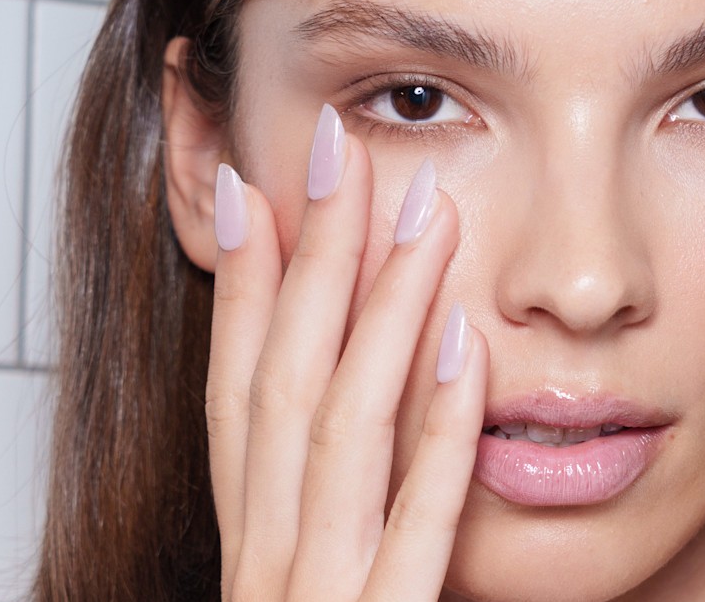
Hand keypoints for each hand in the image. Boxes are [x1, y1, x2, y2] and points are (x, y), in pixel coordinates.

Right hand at [205, 109, 487, 600]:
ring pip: (341, 428)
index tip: (249, 185)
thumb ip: (329, 511)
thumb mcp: (311, 587)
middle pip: (281, 381)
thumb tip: (349, 400)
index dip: (238, 284)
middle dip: (309, 256)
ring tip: (428, 213)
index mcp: (251, 543)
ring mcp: (317, 597)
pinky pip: (415, 525)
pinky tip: (471, 348)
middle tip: (340, 148)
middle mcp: (267, 561)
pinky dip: (437, 432)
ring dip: (384, 311)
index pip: (232, 391)